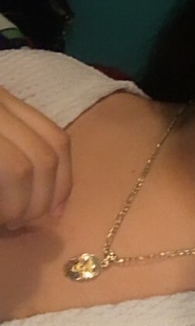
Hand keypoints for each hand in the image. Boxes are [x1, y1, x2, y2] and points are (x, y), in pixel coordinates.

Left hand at [0, 86, 71, 229]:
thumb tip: (12, 220)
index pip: (17, 169)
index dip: (18, 205)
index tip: (5, 226)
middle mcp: (1, 106)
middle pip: (45, 156)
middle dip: (41, 199)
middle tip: (23, 224)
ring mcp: (8, 98)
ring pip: (58, 140)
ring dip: (58, 184)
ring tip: (40, 211)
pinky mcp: (12, 99)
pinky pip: (52, 130)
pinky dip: (57, 162)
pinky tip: (49, 185)